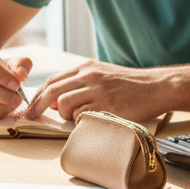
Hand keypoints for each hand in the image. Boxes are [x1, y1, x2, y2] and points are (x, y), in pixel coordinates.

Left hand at [24, 60, 169, 122]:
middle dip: (38, 106)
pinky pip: (82, 116)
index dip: (38, 95)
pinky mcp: (107, 105)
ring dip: (65, 115)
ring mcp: (98, 91)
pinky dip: (81, 121)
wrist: (157, 87)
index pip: (53, 80)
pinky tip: (93, 119)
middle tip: (32, 117)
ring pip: (65, 105)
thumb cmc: (132, 85)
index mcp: (87, 67)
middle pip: (53, 91)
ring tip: (78, 117)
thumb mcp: (104, 75)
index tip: (32, 106)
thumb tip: (56, 101)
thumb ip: (80, 84)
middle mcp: (90, 76)